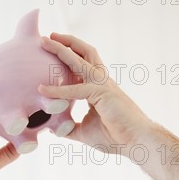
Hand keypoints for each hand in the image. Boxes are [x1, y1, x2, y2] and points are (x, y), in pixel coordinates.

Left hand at [40, 33, 178, 179]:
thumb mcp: (85, 132)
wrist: (137, 142)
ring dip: (61, 50)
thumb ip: (70, 128)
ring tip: (45, 40)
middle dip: (66, 43)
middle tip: (47, 36)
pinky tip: (42, 89)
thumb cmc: (116, 137)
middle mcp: (102, 81)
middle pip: (83, 53)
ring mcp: (103, 84)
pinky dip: (57, 90)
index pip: (82, 66)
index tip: (52, 52)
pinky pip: (75, 90)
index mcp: (99, 87)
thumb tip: (55, 130)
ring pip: (80, 60)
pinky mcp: (102, 93)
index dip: (68, 58)